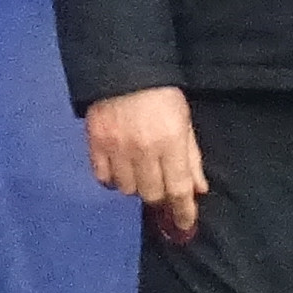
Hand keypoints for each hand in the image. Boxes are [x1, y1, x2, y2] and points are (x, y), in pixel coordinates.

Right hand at [86, 86, 206, 243]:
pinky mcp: (94, 144)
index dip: (183, 212)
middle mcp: (143, 150)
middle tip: (161, 189)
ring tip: (139, 171)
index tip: (185, 226)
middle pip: (152, 194)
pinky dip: (112, 179)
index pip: (178, 189)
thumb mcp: (185, 121)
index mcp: (170, 142)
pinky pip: (103, 178)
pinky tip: (119, 168)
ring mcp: (116, 148)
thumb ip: (192, 157)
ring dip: (136, 186)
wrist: (122, 66)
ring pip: (127, 189)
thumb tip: (198, 190)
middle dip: (160, 196)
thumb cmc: (162, 94)